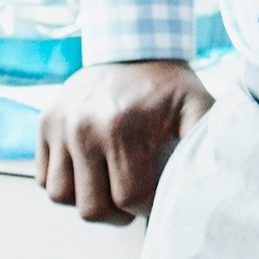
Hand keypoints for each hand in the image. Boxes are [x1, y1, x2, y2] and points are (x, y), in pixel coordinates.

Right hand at [34, 57, 210, 223]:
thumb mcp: (197, 107)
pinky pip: (43, 177)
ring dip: (86, 200)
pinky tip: (89, 173)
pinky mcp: (45, 122)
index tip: (156, 195)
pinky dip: (64, 184)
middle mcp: (84, 127)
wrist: (131, 44)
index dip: (146, 207)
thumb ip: (207, 144)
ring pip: (61, 197)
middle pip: (91, 208)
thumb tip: (214, 184)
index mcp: (123, 128)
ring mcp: (60, 125)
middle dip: (116, 214)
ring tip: (108, 188)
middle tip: (131, 199)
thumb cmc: (169, 87)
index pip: (128, 200)